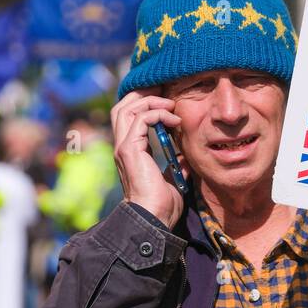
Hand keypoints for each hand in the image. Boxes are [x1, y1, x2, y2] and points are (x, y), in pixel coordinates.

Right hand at [110, 90, 188, 228]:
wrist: (154, 219)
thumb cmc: (162, 205)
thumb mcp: (172, 179)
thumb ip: (175, 164)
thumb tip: (185, 157)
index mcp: (130, 151)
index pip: (129, 116)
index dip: (144, 102)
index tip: (166, 98)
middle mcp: (122, 145)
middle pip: (122, 106)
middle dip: (142, 93)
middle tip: (164, 89)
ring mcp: (123, 146)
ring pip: (127, 107)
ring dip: (151, 100)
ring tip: (170, 102)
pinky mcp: (130, 149)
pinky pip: (141, 119)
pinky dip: (157, 113)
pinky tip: (174, 119)